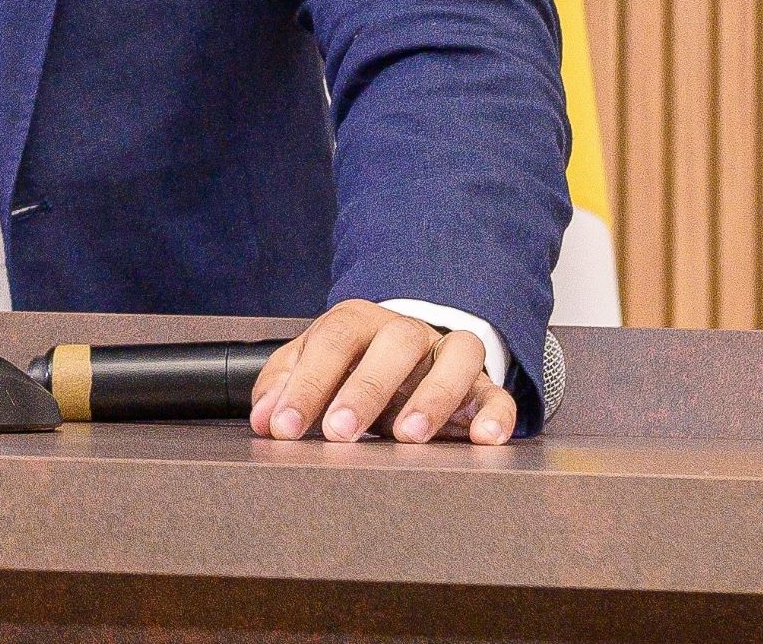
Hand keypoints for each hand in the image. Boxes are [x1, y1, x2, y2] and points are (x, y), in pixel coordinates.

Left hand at [247, 299, 516, 445]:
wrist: (407, 353)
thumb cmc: (353, 366)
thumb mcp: (313, 367)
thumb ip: (283, 386)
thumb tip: (264, 418)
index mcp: (359, 322)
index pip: (333, 340)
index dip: (307, 383)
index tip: (286, 427)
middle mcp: (408, 332)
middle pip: (395, 343)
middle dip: (365, 389)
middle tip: (340, 432)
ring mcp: (449, 356)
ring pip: (456, 356)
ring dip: (433, 395)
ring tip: (409, 437)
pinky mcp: (483, 387)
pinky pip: (498, 393)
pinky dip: (496, 414)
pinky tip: (482, 440)